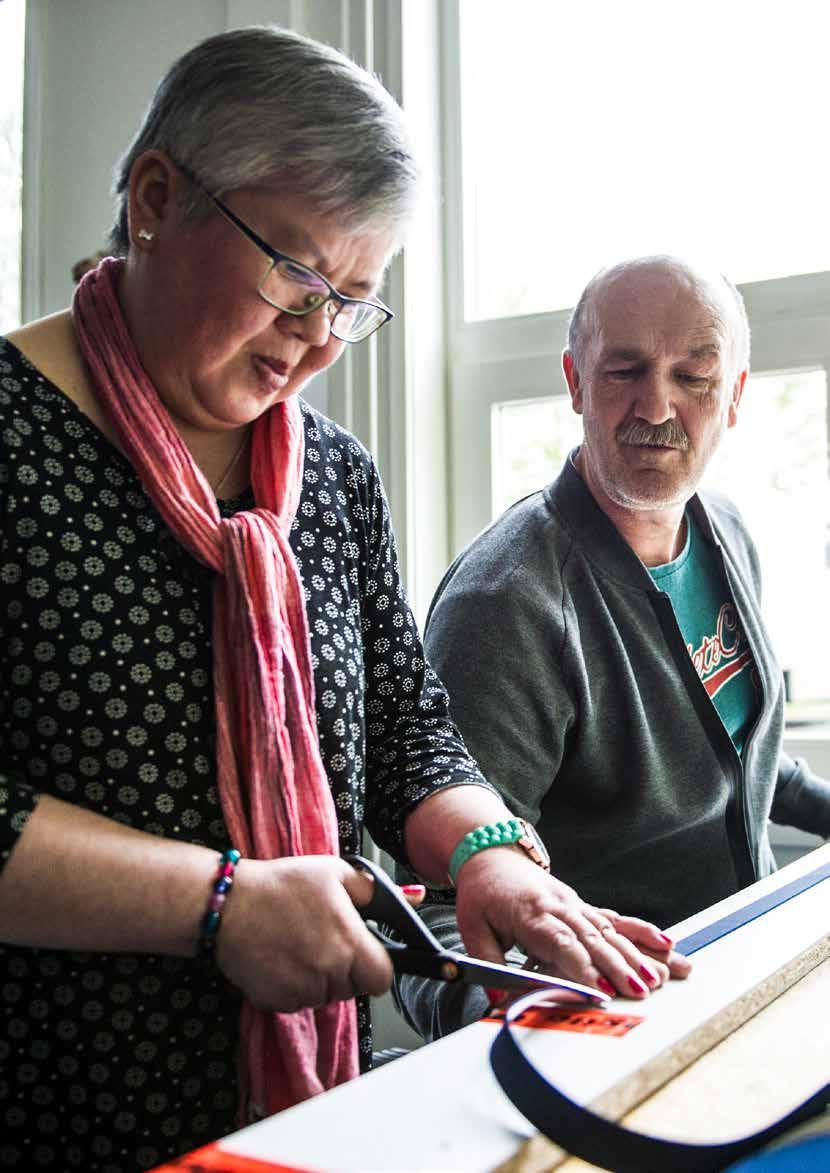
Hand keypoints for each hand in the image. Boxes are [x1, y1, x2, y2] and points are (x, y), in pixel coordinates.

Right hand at [215, 854, 394, 1011]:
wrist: (228, 904)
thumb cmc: (283, 884)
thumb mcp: (334, 873)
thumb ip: (374, 891)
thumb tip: (415, 897)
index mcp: (349, 945)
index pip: (383, 978)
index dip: (377, 965)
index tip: (364, 951)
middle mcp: (329, 975)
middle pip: (354, 988)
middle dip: (346, 969)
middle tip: (324, 939)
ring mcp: (301, 992)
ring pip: (326, 995)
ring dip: (319, 978)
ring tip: (298, 943)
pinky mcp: (276, 1003)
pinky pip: (298, 1001)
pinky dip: (293, 986)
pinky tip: (280, 957)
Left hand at [455, 847, 690, 999]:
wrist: (492, 852)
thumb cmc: (482, 892)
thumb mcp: (471, 927)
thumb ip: (487, 965)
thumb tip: (498, 1002)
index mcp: (530, 913)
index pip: (561, 942)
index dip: (582, 966)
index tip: (601, 989)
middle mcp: (559, 906)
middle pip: (593, 939)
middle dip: (619, 967)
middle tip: (641, 991)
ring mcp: (575, 903)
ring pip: (610, 930)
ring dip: (636, 954)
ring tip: (658, 977)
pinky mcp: (583, 904)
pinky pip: (615, 918)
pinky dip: (641, 930)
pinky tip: (666, 942)